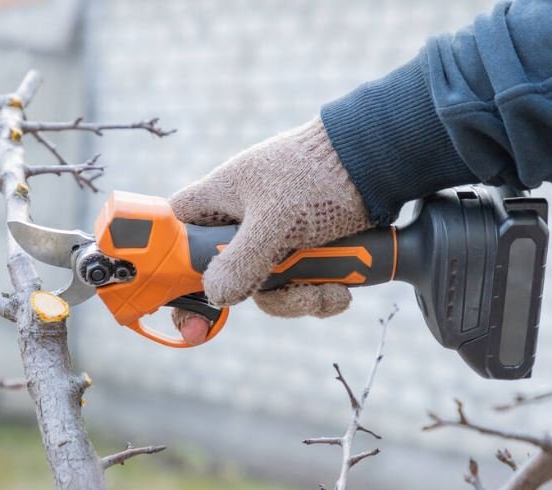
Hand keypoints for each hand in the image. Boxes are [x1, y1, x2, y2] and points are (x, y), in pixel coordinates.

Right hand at [169, 117, 371, 344]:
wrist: (380, 164)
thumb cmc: (319, 176)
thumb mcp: (276, 220)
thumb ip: (241, 261)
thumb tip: (215, 296)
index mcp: (219, 200)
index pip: (175, 231)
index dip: (171, 265)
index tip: (186, 299)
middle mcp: (242, 221)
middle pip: (227, 275)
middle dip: (263, 294)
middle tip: (287, 297)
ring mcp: (274, 237)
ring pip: (268, 288)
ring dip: (301, 298)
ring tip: (330, 290)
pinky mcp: (305, 249)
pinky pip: (300, 287)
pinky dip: (321, 294)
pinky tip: (342, 289)